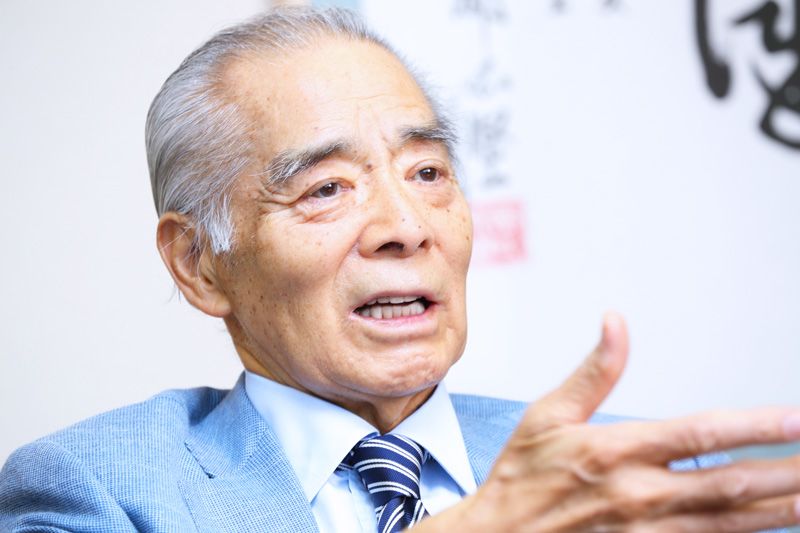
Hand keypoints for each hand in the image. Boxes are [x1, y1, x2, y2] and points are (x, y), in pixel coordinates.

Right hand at [416, 312, 799, 531]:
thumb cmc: (522, 479)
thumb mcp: (547, 416)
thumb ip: (593, 372)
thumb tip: (616, 324)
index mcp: (617, 452)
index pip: (701, 434)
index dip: (756, 427)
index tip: (796, 418)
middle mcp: (641, 495)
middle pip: (733, 483)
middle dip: (787, 471)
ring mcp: (648, 532)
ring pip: (733, 522)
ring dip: (781, 507)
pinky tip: (775, 522)